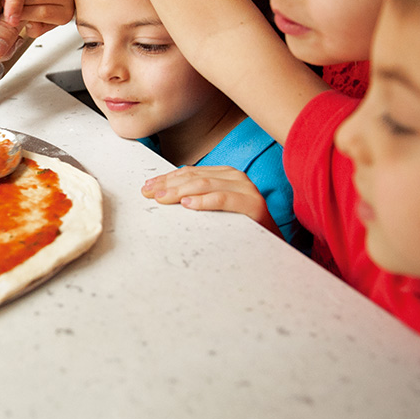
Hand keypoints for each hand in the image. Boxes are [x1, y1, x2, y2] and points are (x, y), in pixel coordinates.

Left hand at [141, 165, 280, 236]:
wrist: (272, 246)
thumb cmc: (240, 228)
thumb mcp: (215, 209)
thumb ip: (197, 197)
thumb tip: (164, 194)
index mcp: (225, 174)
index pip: (190, 173)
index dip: (166, 178)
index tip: (147, 187)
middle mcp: (236, 177)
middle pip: (195, 177)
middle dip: (168, 185)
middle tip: (149, 194)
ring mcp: (246, 188)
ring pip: (206, 184)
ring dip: (180, 191)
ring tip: (162, 199)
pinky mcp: (253, 204)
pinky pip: (224, 199)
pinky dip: (204, 201)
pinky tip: (188, 205)